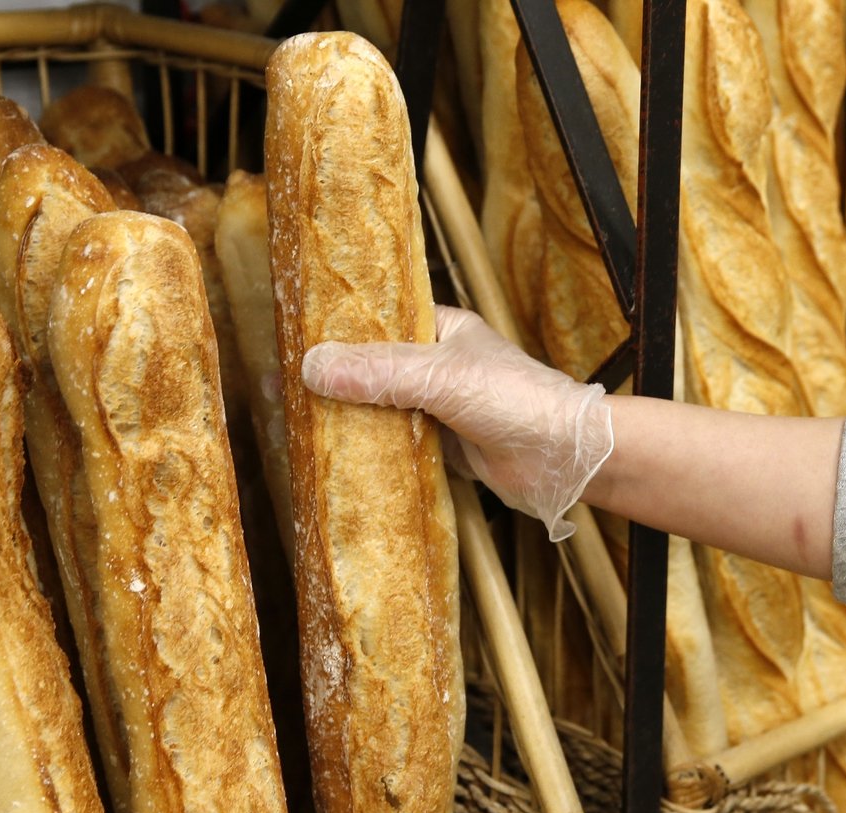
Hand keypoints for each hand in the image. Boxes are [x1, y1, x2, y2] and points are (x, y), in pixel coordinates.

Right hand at [302, 305, 612, 540]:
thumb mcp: (443, 378)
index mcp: (441, 330)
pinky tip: (333, 454)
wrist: (566, 459)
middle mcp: (436, 365)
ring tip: (293, 421)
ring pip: (379, 407)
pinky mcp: (441, 446)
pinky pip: (393, 442)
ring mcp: (437, 406)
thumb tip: (313, 365)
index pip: (378, 320)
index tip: (290, 338)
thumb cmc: (518, 401)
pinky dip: (367, 448)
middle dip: (332, 378)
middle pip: (371, 367)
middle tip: (278, 387)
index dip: (336, 329)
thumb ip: (381, 371)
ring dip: (346, 416)